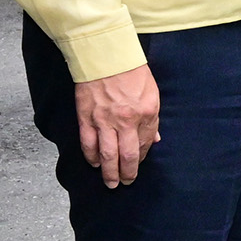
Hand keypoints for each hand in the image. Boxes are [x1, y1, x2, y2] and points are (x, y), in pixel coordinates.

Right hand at [75, 64, 161, 188]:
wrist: (106, 57)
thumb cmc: (132, 72)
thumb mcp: (152, 93)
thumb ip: (152, 119)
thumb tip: (154, 140)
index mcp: (146, 112)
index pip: (145, 144)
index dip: (141, 158)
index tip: (138, 164)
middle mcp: (126, 120)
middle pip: (127, 155)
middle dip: (127, 173)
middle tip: (125, 183)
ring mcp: (104, 120)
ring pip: (106, 155)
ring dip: (109, 172)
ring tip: (110, 183)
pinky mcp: (86, 118)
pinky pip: (88, 143)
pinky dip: (91, 157)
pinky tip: (94, 164)